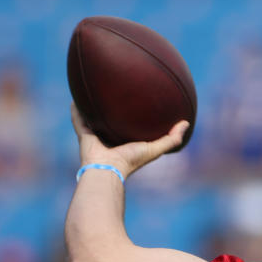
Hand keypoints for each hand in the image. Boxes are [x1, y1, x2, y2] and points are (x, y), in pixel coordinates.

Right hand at [70, 103, 188, 179]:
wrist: (108, 169)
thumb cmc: (131, 161)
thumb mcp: (155, 149)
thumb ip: (171, 139)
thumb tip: (186, 123)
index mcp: (126, 143)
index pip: (131, 128)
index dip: (136, 117)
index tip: (141, 103)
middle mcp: (110, 139)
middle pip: (112, 122)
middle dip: (113, 110)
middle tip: (116, 93)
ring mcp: (96, 138)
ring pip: (94, 119)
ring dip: (93, 108)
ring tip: (93, 91)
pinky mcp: (83, 135)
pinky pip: (79, 120)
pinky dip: (76, 110)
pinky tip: (75, 97)